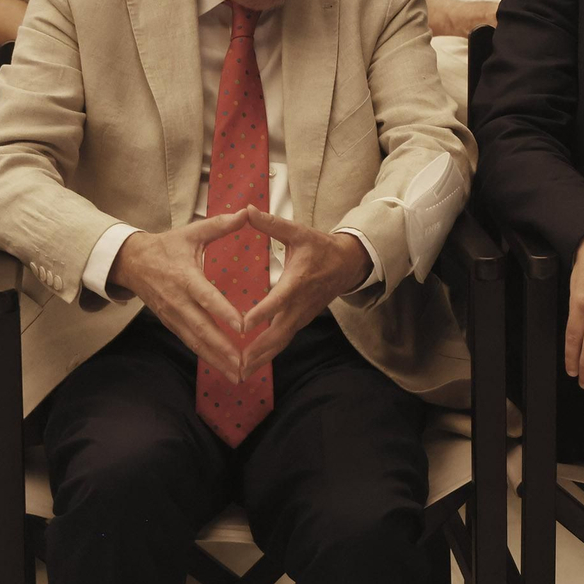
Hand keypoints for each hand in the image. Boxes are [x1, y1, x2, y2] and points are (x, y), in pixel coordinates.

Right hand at [109, 210, 251, 382]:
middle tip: (243, 364)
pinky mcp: (170, 322)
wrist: (130, 262)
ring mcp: (172, 315)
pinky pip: (189, 342)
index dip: (224, 313)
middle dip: (223, 349)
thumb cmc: (166, 246)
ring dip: (216, 359)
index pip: (207, 298)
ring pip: (195, 341)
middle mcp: (178, 301)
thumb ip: (219, 225)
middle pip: (202, 329)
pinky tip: (222, 366)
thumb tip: (247, 213)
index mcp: (185, 277)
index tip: (243, 326)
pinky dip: (205, 355)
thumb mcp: (191, 232)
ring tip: (237, 374)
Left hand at [238, 207, 373, 377]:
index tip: (242, 325)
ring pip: (280, 341)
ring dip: (261, 358)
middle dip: (257, 349)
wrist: (347, 264)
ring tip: (239, 373)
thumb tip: (247, 210)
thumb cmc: (320, 247)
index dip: (260, 314)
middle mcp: (299, 304)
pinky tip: (252, 364)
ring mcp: (301, 316)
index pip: (277, 301)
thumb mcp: (298, 232)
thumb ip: (272, 224)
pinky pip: (283, 340)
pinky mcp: (301, 321)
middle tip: (236, 364)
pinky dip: (268, 354)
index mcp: (297, 282)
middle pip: (278, 332)